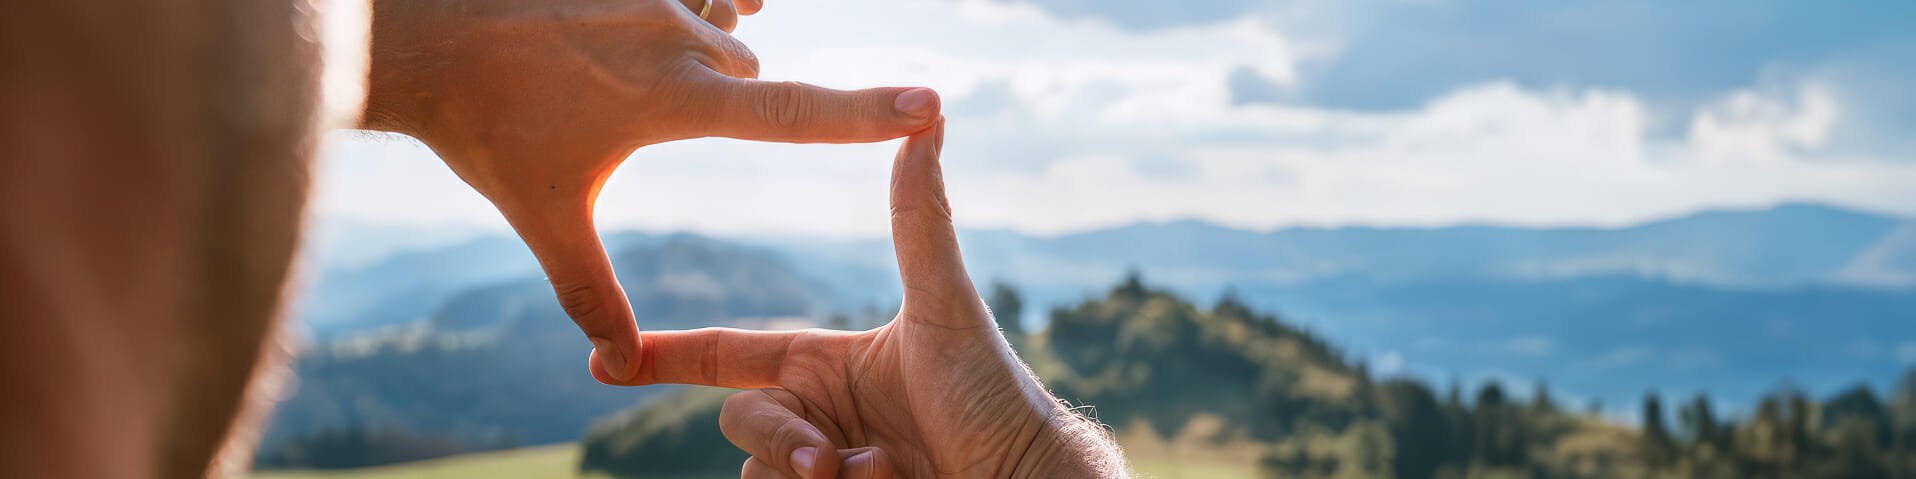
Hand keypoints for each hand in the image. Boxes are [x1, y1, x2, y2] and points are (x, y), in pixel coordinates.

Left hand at [359, 0, 941, 381]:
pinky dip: (692, 6)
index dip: (867, 114)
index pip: (794, 113)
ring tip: (617, 73)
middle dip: (726, 102)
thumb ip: (590, 290)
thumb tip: (618, 360)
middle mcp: (681, 37)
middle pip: (750, 75)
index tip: (930, 104)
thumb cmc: (484, 129)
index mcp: (677, 101)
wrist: (422, 37)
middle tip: (638, 120)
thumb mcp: (545, 217)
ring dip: (698, 52)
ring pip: (719, 27)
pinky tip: (666, 17)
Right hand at [608, 122, 1124, 477]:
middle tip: (827, 458)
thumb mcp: (947, 308)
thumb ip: (919, 222)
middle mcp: (816, 416)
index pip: (729, 358)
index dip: (667, 358)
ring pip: (759, 474)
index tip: (607, 362)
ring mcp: (823, 466)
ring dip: (810, 474)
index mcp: (825, 366)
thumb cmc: (993, 392)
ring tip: (881, 469)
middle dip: (779, 439)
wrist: (1024, 477)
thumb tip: (925, 126)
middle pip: (742, 423)